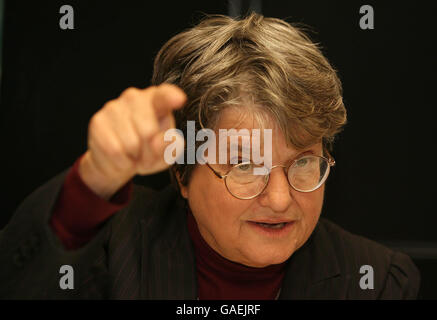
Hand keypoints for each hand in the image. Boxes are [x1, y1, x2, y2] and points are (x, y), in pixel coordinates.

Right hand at [78, 84, 185, 199]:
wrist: (118, 161)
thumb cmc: (148, 152)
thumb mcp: (166, 154)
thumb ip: (170, 147)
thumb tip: (159, 141)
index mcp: (157, 100)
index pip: (164, 96)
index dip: (171, 97)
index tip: (180, 99)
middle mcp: (134, 97)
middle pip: (148, 132)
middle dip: (149, 151)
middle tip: (146, 153)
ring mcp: (114, 107)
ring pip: (131, 144)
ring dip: (135, 158)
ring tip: (133, 154)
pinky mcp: (97, 121)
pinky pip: (114, 150)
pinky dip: (121, 162)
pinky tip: (121, 157)